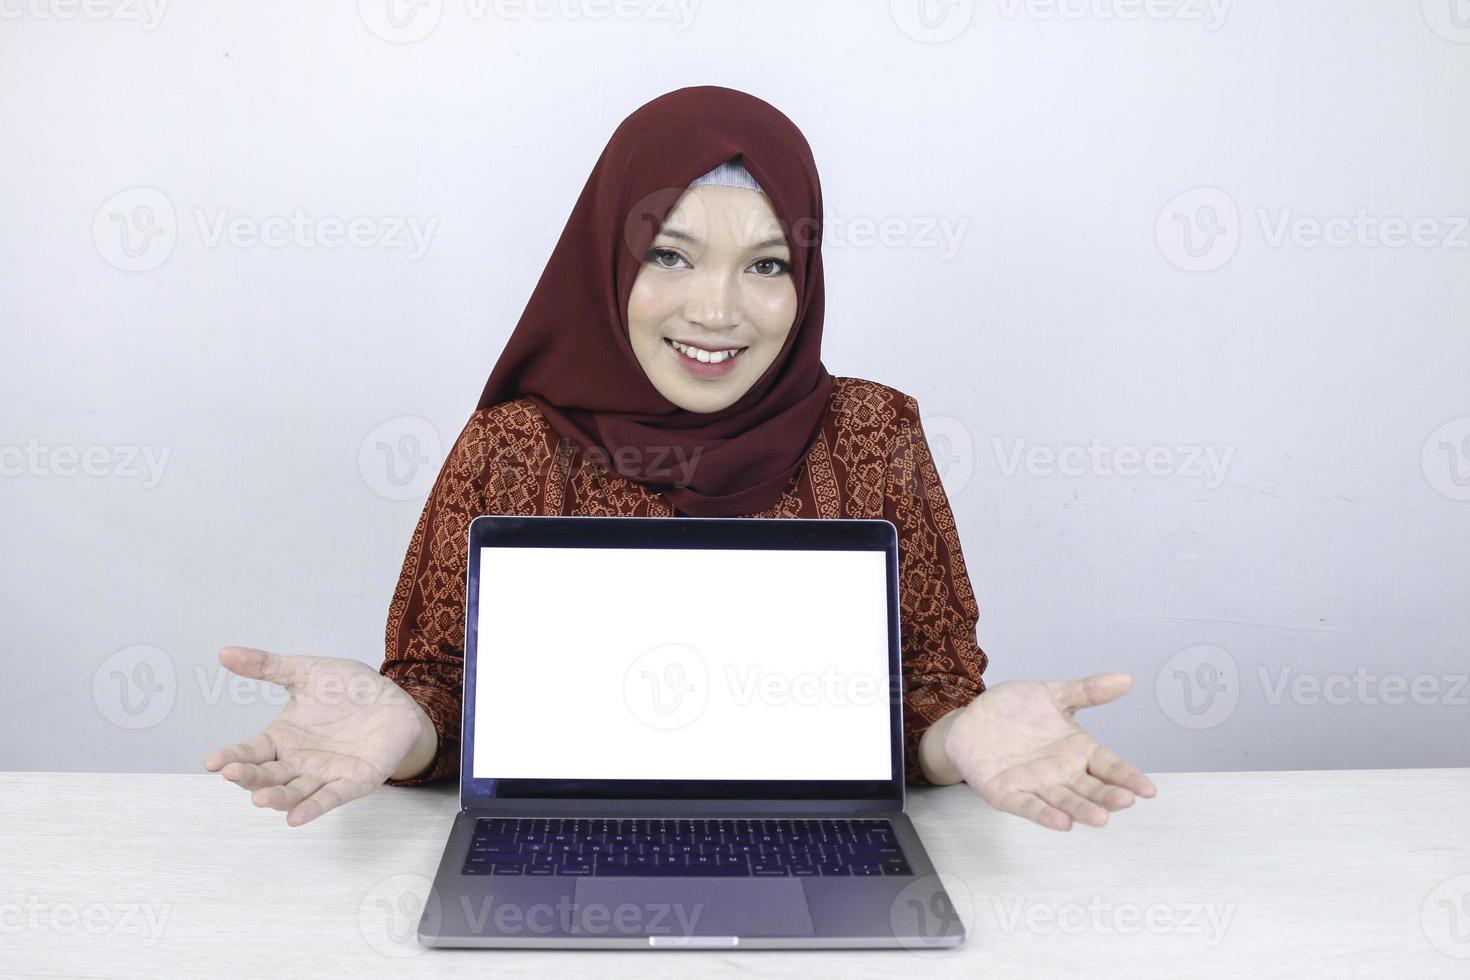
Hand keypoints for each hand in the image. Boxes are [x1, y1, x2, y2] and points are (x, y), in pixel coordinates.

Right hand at [202, 646, 435, 826]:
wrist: (394, 698)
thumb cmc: (348, 689)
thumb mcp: (306, 672)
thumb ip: (267, 666)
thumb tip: (224, 652)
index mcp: (283, 738)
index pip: (250, 752)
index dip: (232, 757)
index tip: (212, 762)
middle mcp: (298, 761)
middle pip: (267, 775)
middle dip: (249, 777)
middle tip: (232, 775)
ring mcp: (324, 773)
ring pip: (294, 791)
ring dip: (276, 798)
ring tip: (259, 799)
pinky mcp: (353, 781)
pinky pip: (330, 798)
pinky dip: (313, 807)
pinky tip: (295, 818)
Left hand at [924, 672, 1156, 830]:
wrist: (970, 720)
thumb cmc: (1014, 711)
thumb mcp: (1052, 694)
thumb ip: (1087, 691)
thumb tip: (1125, 679)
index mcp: (1077, 750)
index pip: (1109, 766)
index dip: (1128, 777)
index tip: (1148, 789)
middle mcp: (1060, 773)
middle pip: (1090, 788)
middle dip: (1108, 796)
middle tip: (1126, 801)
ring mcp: (1034, 785)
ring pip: (1063, 801)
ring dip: (1081, 811)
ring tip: (1100, 818)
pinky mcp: (1006, 793)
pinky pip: (1027, 806)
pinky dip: (1044, 815)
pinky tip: (1061, 823)